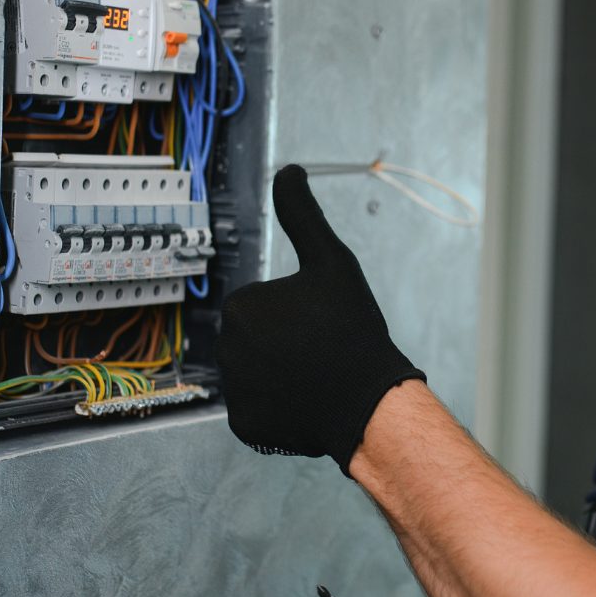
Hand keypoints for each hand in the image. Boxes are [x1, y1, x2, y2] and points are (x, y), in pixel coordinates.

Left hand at [214, 164, 424, 472]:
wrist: (369, 402)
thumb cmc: (353, 329)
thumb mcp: (332, 261)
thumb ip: (303, 214)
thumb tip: (288, 170)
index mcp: (240, 306)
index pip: (263, 304)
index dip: (296, 311)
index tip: (321, 322)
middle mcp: (225, 349)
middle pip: (256, 338)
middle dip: (284, 342)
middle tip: (321, 349)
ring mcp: (234, 392)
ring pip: (258, 372)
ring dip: (281, 372)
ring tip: (317, 376)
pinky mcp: (245, 426)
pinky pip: (260, 408)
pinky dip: (280, 406)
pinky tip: (308, 401)